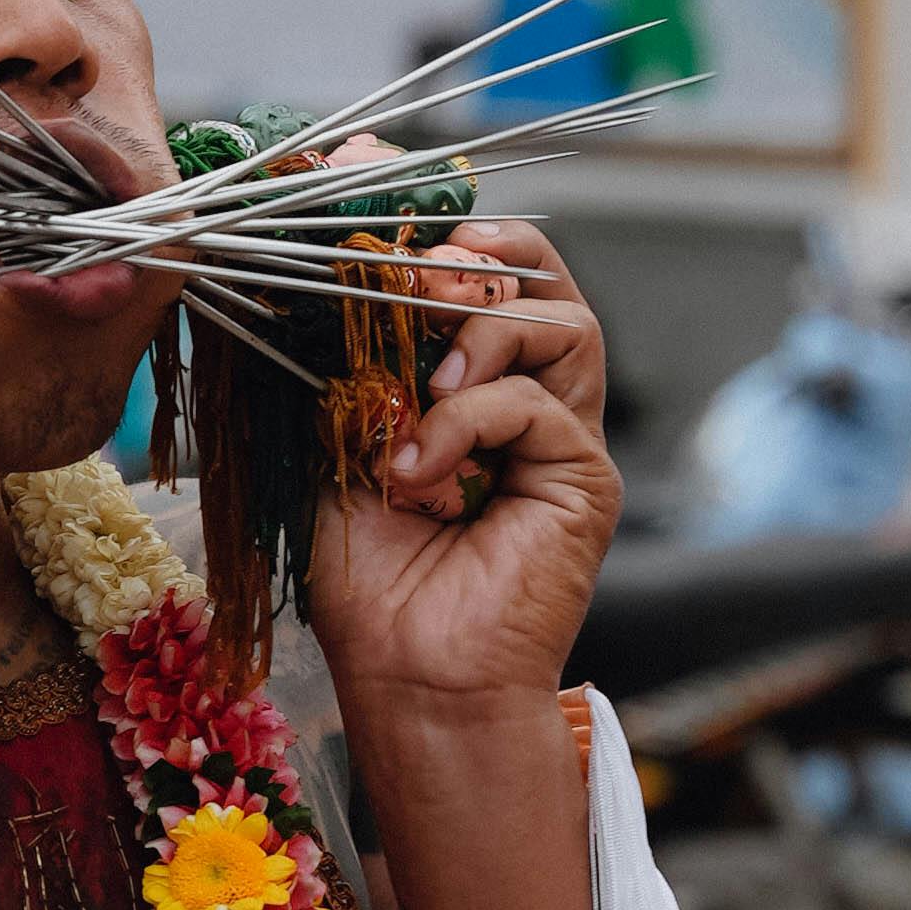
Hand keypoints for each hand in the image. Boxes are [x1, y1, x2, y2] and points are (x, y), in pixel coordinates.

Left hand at [306, 222, 617, 705]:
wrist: (408, 677)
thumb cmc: (368, 583)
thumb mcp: (334, 451)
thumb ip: (346, 374)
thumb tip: (327, 286)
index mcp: (467, 392)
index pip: (479, 280)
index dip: (439, 243)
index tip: (379, 232)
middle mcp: (523, 405)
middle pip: (541, 278)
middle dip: (476, 259)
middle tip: (411, 279)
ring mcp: (560, 438)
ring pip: (562, 319)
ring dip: (480, 331)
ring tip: (422, 385)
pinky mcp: (582, 476)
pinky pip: (534, 402)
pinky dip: (467, 420)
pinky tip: (419, 469)